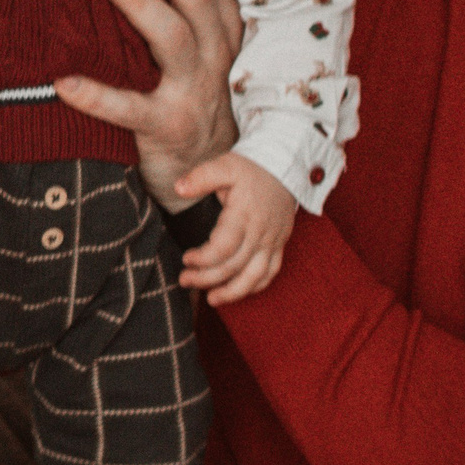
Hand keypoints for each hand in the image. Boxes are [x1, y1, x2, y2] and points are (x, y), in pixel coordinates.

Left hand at [52, 0, 244, 205]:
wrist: (210, 172)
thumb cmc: (195, 88)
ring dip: (139, 3)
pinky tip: (63, 83)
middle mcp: (214, 49)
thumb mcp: (204, 36)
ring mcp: (195, 88)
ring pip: (172, 38)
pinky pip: (131, 108)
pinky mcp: (168, 125)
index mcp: (220, 23)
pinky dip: (97, 95)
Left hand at [172, 153, 298, 305]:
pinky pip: (270, 273)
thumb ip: (201, 177)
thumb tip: (178, 188)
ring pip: (255, 276)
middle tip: (185, 280)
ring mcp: (272, 241)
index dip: (204, 259)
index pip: (224, 247)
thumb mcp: (224, 165)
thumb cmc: (251, 168)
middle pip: (235, 265)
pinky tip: (237, 292)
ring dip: (233, 292)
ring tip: (211, 299)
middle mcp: (260, 232)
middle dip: (208, 278)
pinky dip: (255, 287)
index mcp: (245, 214)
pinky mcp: (279, 245)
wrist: (285, 167)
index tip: (186, 259)